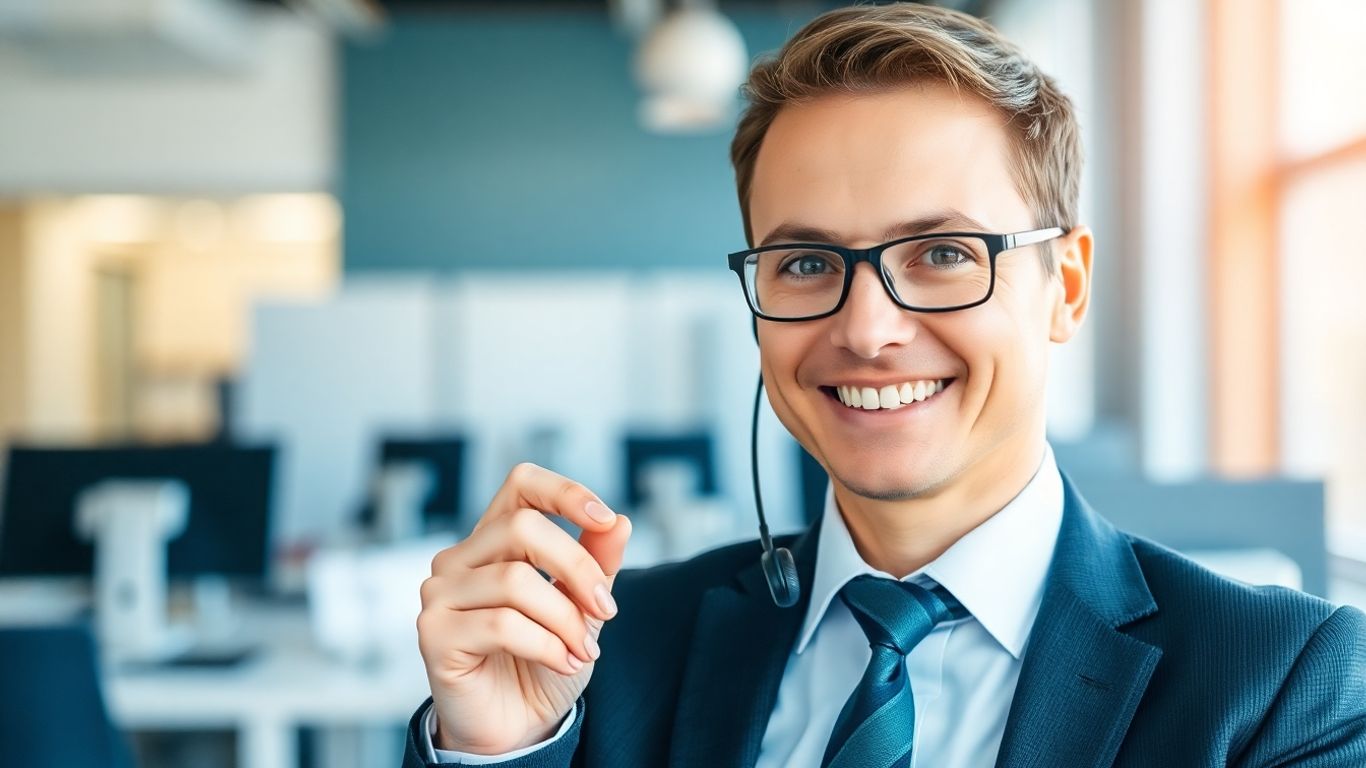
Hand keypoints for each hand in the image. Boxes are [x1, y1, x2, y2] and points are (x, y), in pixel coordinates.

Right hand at [417, 463, 631, 754]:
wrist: (518, 726)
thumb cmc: (545, 661)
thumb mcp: (583, 608)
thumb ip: (597, 563)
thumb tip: (621, 522)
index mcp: (494, 539)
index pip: (522, 483)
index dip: (565, 492)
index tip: (604, 521)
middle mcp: (459, 558)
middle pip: (524, 528)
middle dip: (578, 568)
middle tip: (607, 611)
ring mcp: (440, 593)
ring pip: (516, 580)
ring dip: (566, 620)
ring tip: (583, 650)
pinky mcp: (433, 633)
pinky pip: (502, 624)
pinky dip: (546, 645)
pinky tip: (562, 663)